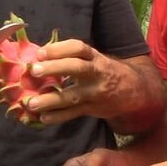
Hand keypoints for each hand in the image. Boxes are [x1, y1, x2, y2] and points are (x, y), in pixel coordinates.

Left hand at [24, 40, 146, 124]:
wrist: (135, 90)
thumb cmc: (104, 70)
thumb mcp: (94, 59)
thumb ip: (71, 57)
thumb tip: (38, 56)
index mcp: (94, 57)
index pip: (78, 48)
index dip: (59, 48)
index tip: (40, 53)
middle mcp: (96, 72)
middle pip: (76, 68)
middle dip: (55, 68)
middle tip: (34, 70)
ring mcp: (95, 92)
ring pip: (73, 95)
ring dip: (51, 100)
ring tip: (31, 103)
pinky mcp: (94, 109)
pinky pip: (74, 113)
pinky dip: (59, 116)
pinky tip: (43, 118)